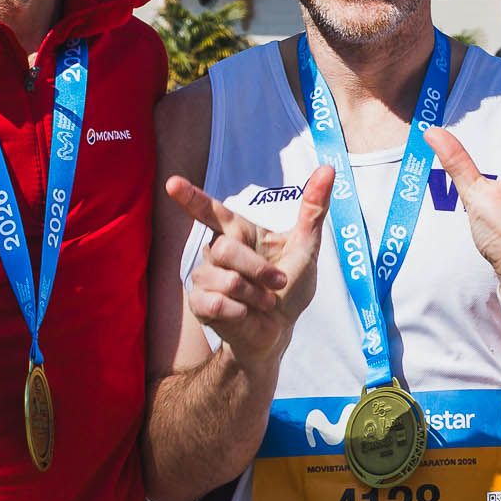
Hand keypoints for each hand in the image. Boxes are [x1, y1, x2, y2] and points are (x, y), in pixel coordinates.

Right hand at [165, 169, 331, 370]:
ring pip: (225, 278)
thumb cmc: (290, 288)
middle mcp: (216, 251)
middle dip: (257, 270)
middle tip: (278, 283)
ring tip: (262, 302)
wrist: (279, 332)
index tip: (172, 184)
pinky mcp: (199, 303)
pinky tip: (245, 314)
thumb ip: (313, 209)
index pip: (211, 211)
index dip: (191, 197)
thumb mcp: (307, 248)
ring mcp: (205, 277)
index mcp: (239, 234)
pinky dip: (241, 311)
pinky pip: (217, 302)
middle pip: (225, 248)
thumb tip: (328, 169)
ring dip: (254, 295)